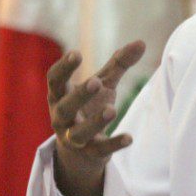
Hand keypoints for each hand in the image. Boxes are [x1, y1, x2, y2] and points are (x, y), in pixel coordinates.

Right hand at [47, 41, 144, 195]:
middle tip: (95, 82)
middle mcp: (62, 118)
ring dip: (95, 122)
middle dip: (79, 95)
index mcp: (60, 96)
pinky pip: (100, 150)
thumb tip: (141, 42)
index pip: (54, 81)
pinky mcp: (90, 153)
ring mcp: (74, 138)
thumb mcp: (104, 82)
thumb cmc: (90, 105)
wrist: (82, 148)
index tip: (76, 54)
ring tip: (112, 110)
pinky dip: (114, 144)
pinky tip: (129, 138)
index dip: (63, 68)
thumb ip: (119, 63)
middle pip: (65, 107)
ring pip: (79, 133)